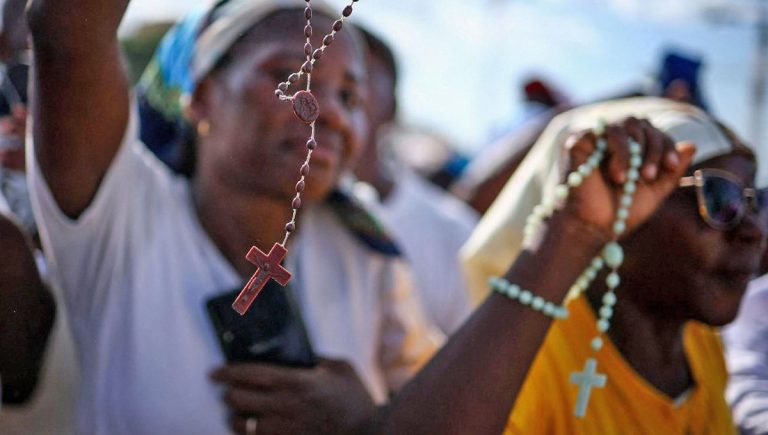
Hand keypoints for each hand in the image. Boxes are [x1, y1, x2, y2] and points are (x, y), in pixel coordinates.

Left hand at [211, 359, 375, 434]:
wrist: (371, 434)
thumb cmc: (358, 400)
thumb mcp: (342, 369)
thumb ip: (319, 358)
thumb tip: (301, 355)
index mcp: (298, 382)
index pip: (251, 374)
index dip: (228, 372)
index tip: (214, 372)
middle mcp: (286, 406)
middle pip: (239, 400)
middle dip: (229, 395)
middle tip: (229, 392)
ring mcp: (285, 430)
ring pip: (242, 426)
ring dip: (235, 419)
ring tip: (238, 415)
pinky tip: (254, 431)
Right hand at [560, 117, 695, 238]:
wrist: (592, 228)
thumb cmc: (620, 212)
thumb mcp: (654, 191)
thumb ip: (672, 171)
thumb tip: (692, 145)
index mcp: (629, 150)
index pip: (652, 132)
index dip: (666, 144)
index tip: (671, 166)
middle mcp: (611, 140)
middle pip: (641, 123)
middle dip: (653, 146)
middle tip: (648, 175)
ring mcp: (594, 139)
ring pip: (626, 124)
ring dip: (636, 151)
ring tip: (630, 179)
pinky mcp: (579, 141)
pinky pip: (608, 131)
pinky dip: (620, 151)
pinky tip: (617, 175)